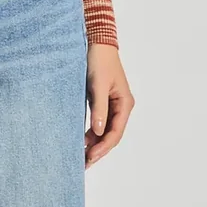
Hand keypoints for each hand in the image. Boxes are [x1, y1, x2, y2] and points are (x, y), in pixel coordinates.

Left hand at [84, 43, 132, 167]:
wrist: (96, 42)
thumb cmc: (98, 60)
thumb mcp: (97, 85)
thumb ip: (99, 109)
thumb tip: (97, 133)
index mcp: (125, 103)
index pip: (115, 133)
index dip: (102, 148)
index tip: (89, 158)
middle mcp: (121, 106)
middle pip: (111, 135)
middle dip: (98, 150)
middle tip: (83, 164)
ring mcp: (113, 105)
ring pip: (105, 131)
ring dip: (94, 144)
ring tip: (81, 157)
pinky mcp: (103, 102)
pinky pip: (99, 123)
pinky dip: (91, 133)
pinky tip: (81, 141)